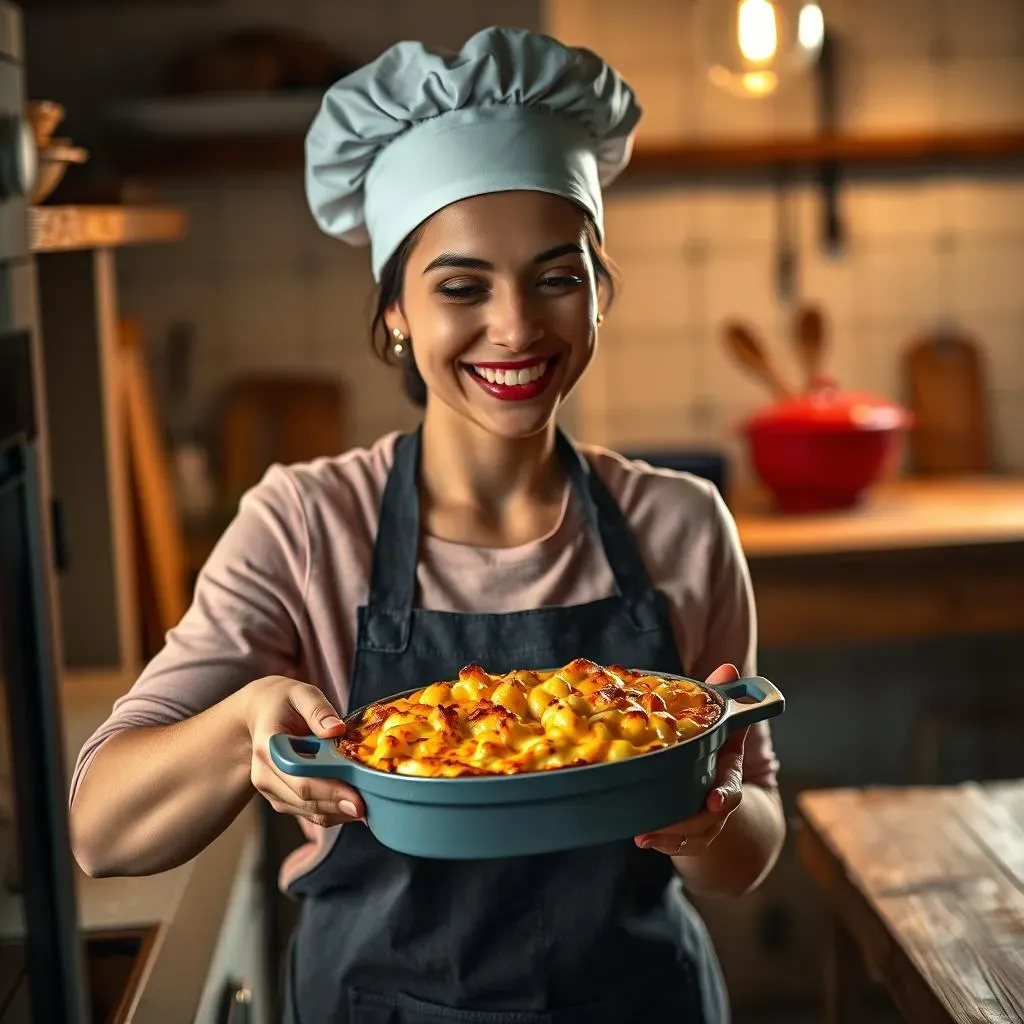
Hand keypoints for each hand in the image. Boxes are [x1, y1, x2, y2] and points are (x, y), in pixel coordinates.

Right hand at [243, 676, 365, 828]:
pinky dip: (331, 812)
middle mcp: (264, 774)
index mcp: (268, 747)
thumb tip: (337, 729)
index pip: (299, 778)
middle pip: (304, 800)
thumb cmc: (283, 702)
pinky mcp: (281, 798)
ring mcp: (271, 790)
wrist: (261, 714)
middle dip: (338, 806)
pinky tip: (352, 805)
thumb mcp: (301, 693)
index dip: (329, 792)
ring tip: (367, 807)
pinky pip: (308, 813)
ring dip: (337, 813)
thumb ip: (318, 710)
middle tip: (368, 808)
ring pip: (307, 812)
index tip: (356, 799)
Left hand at [634, 663, 747, 856]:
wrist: (720, 796)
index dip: (724, 795)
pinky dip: (660, 843)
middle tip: (662, 825)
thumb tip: (729, 668)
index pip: (731, 788)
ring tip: (643, 836)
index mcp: (728, 775)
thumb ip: (724, 701)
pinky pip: (675, 845)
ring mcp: (702, 823)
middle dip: (687, 825)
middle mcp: (717, 804)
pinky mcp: (684, 835)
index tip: (713, 799)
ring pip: (690, 838)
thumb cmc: (716, 754)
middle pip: (708, 821)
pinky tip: (639, 836)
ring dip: (668, 838)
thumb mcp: (722, 728)